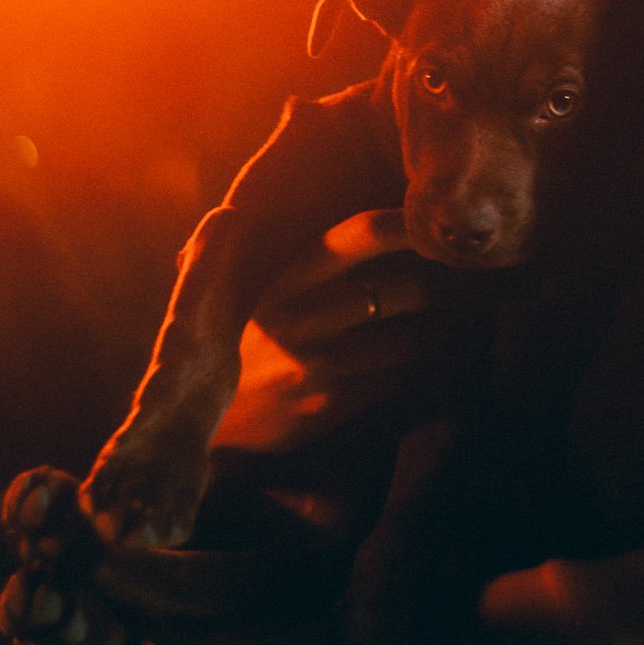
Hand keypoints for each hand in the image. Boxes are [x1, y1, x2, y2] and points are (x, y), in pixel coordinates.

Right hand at [212, 207, 435, 453]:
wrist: (209, 417)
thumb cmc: (252, 343)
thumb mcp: (268, 293)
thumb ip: (313, 264)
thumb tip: (381, 229)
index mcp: (288, 277)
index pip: (360, 234)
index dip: (405, 226)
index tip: (434, 228)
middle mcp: (302, 315)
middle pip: (400, 289)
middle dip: (425, 292)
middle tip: (430, 294)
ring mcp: (315, 362)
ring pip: (405, 340)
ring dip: (418, 338)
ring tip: (413, 336)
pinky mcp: (328, 405)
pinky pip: (393, 381)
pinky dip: (403, 375)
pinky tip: (395, 372)